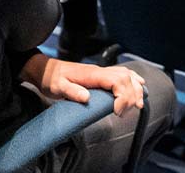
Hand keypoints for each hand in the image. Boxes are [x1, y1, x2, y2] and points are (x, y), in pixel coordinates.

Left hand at [22, 54, 145, 115]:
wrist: (45, 70)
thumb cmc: (50, 79)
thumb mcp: (57, 86)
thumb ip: (71, 91)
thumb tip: (86, 98)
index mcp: (92, 74)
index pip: (117, 81)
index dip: (122, 97)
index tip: (117, 112)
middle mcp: (99, 71)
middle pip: (125, 78)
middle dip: (131, 96)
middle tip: (124, 113)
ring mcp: (101, 72)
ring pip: (126, 75)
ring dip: (135, 88)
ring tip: (138, 104)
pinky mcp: (100, 75)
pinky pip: (121, 73)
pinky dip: (132, 79)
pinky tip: (139, 85)